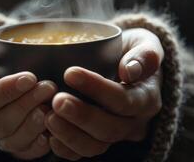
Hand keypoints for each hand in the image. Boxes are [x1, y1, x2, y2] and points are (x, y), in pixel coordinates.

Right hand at [0, 28, 56, 159]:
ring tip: (51, 108)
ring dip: (33, 126)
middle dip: (26, 106)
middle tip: (49, 87)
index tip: (29, 77)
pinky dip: (38, 145)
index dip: (6, 91)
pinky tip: (52, 131)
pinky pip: (24, 152)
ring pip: (11, 141)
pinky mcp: (16, 143)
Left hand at [45, 28, 163, 160]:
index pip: (124, 100)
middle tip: (56, 100)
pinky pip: (83, 152)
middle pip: (109, 129)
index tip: (70, 73)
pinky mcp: (99, 140)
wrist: (127, 68)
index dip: (97, 89)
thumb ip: (145, 54)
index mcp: (146, 98)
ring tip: (48, 117)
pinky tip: (49, 134)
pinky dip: (65, 148)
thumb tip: (130, 71)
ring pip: (95, 146)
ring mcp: (116, 134)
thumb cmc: (131, 53)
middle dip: (81, 116)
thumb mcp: (145, 43)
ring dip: (69, 135)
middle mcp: (133, 122)